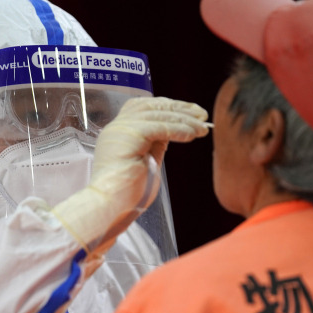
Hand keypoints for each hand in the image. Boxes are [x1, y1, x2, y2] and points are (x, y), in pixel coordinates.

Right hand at [51, 97, 208, 251]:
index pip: (144, 107)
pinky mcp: (128, 136)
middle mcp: (118, 127)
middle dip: (180, 108)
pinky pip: (158, 127)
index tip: (192, 112)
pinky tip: (192, 135)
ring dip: (184, 120)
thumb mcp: (147, 162)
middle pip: (151, 106)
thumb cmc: (127, 193)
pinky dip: (178, 129)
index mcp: (120, 132)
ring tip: (203, 128)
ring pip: (157, 114)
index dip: (169, 106)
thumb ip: (157, 144)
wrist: (109, 207)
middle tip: (203, 114)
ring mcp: (121, 130)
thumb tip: (174, 129)